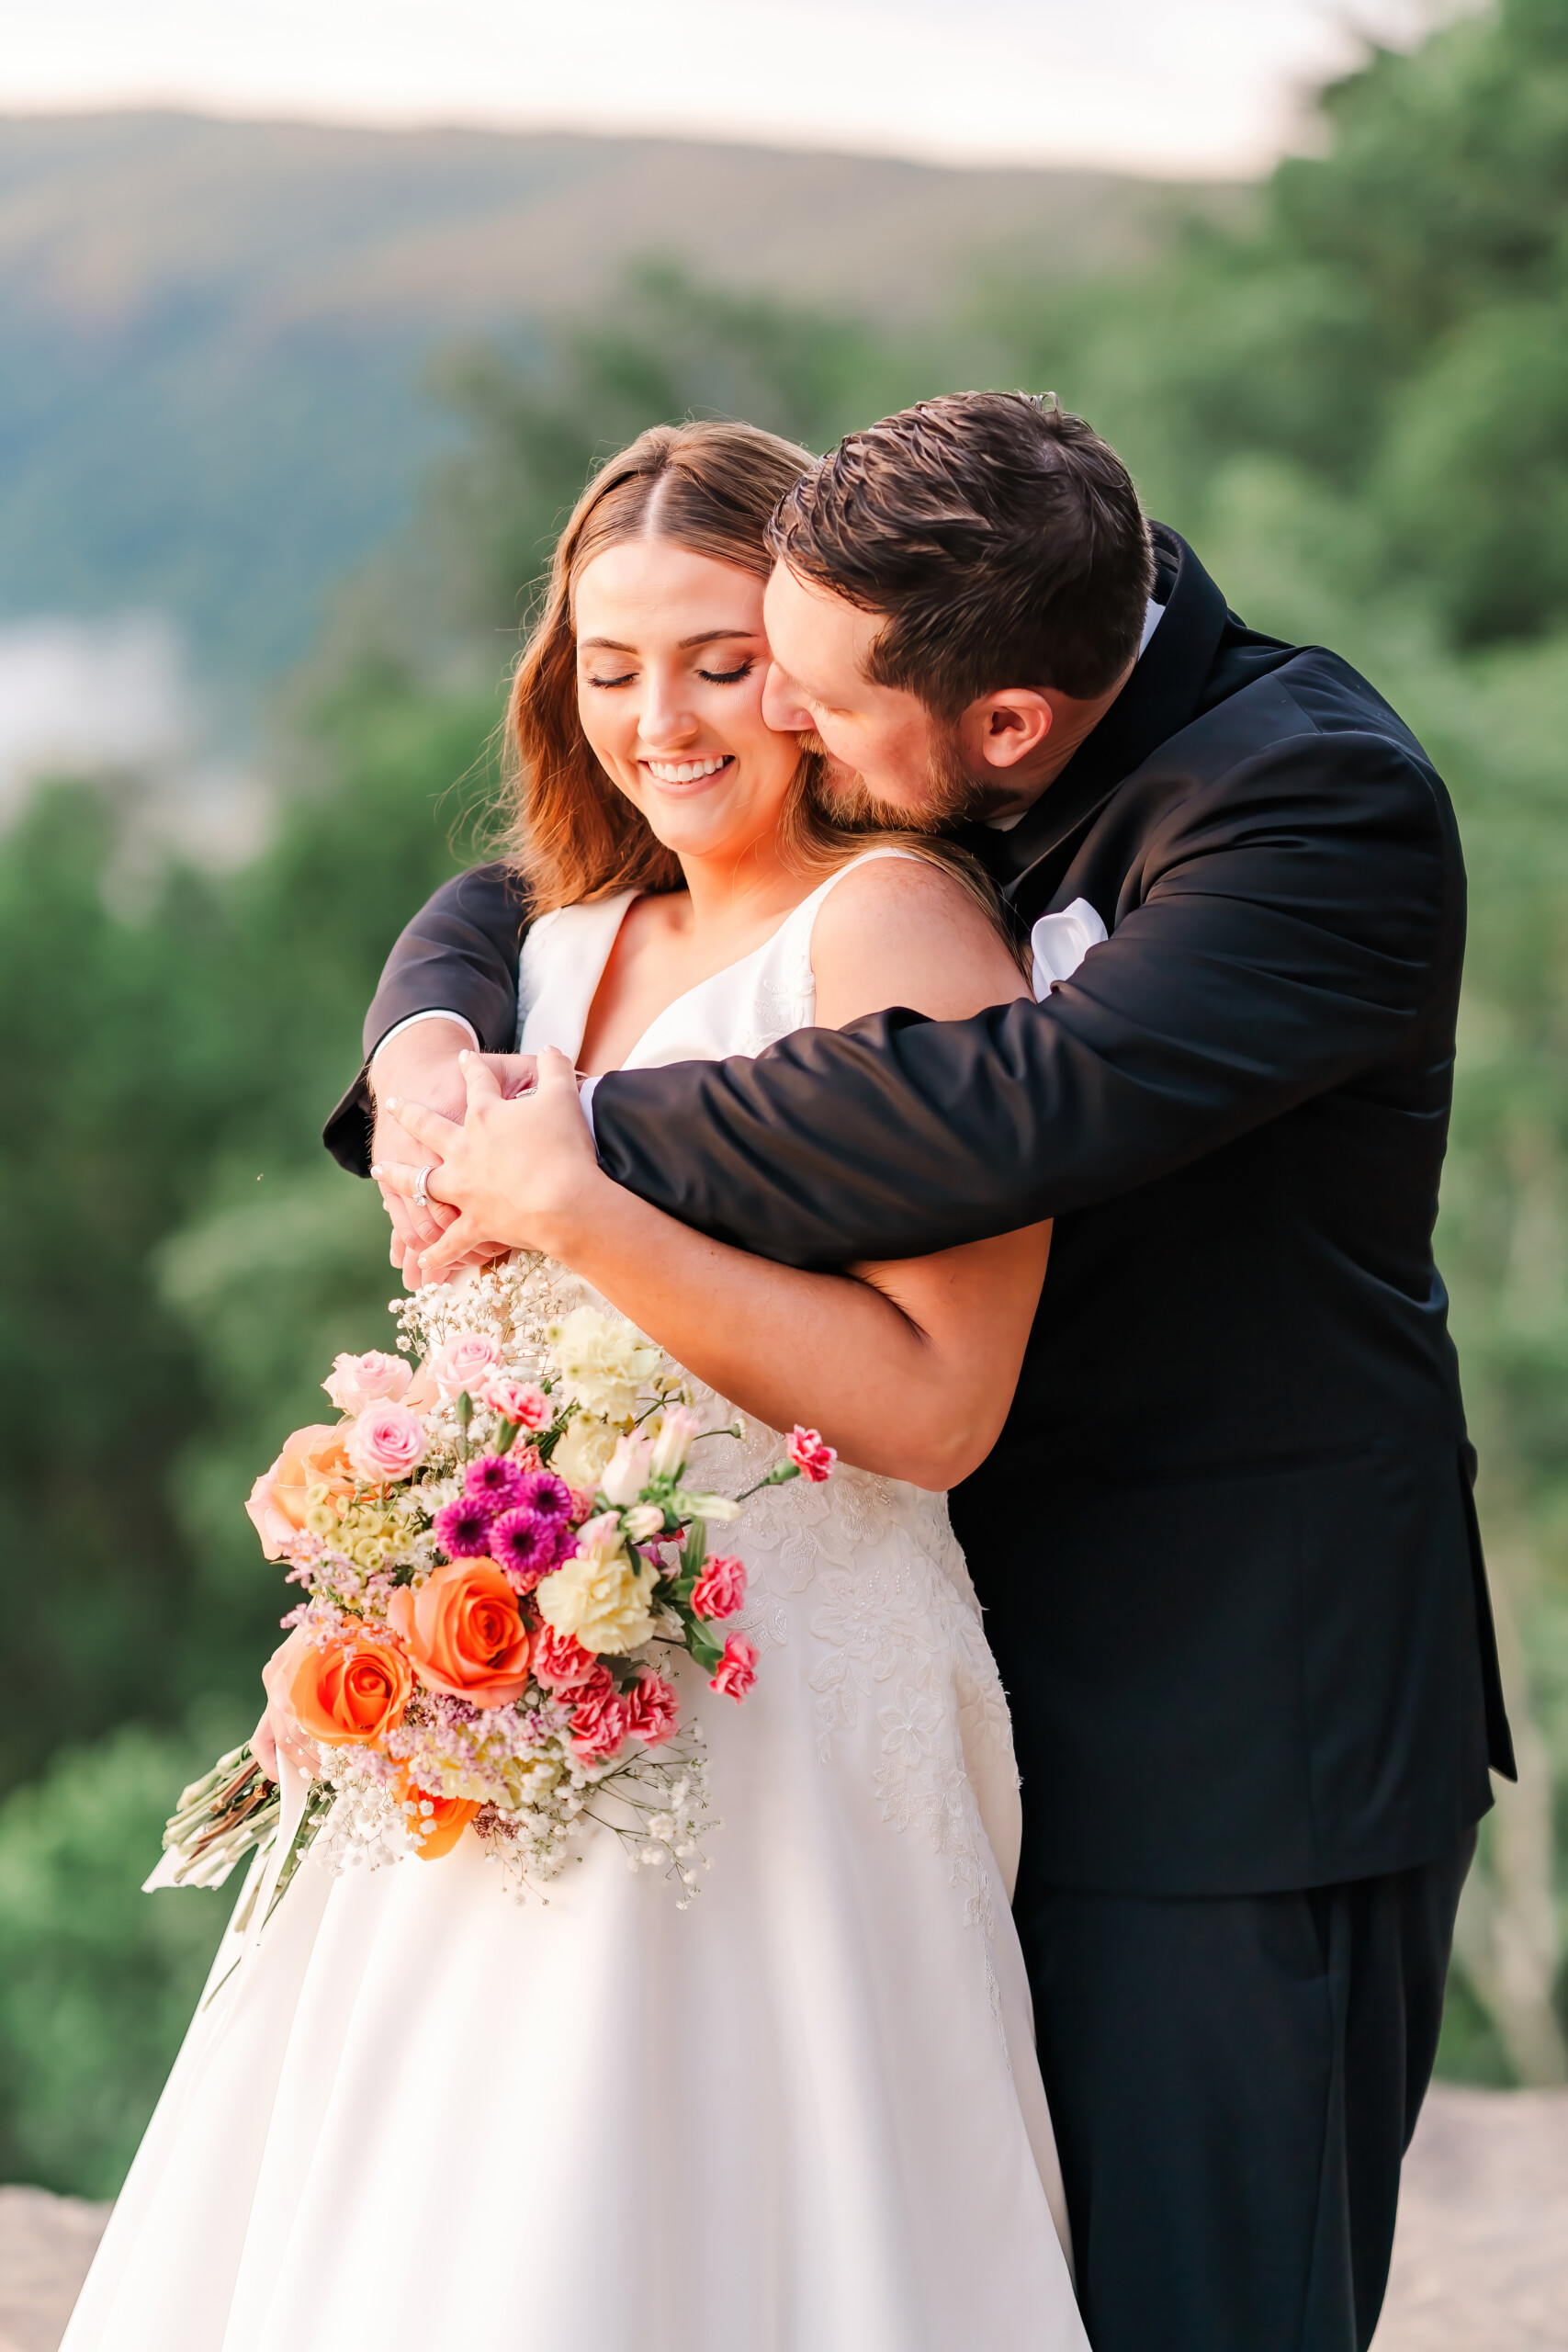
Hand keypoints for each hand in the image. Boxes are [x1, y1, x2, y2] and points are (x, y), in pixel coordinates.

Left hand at [375, 1047, 603, 1276]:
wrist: (564, 1201)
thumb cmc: (564, 1147)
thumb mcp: (563, 1095)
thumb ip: (556, 1068)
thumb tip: (551, 1048)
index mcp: (485, 1115)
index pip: (475, 1082)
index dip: (471, 1066)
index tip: (463, 1057)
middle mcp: (464, 1149)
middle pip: (428, 1126)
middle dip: (409, 1113)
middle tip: (392, 1104)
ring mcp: (464, 1188)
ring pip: (420, 1181)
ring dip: (398, 1177)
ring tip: (380, 1171)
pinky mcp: (475, 1223)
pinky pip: (450, 1241)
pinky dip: (437, 1252)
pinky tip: (423, 1258)